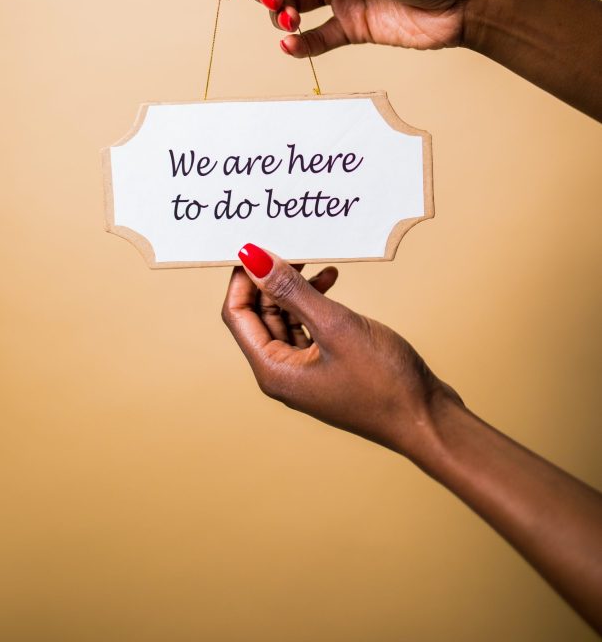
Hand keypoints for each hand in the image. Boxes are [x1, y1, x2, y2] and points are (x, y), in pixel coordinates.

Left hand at [222, 244, 460, 458]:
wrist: (427, 419)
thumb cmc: (383, 382)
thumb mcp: (335, 326)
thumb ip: (292, 290)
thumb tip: (253, 259)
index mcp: (273, 370)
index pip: (236, 315)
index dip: (242, 278)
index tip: (255, 244)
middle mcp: (283, 373)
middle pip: (259, 315)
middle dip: (270, 279)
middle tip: (287, 244)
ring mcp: (306, 372)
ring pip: (286, 319)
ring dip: (295, 288)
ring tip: (314, 259)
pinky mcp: (328, 367)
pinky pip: (309, 327)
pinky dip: (316, 303)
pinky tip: (332, 281)